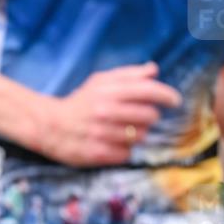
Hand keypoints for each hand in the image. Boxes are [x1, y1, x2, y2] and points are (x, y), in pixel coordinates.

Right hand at [38, 62, 180, 166]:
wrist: (48, 126)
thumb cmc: (79, 103)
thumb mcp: (99, 82)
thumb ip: (128, 75)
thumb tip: (154, 70)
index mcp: (108, 92)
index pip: (149, 91)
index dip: (167, 96)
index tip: (174, 101)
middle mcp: (106, 112)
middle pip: (150, 116)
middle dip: (150, 117)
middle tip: (141, 118)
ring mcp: (102, 134)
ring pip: (140, 136)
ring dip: (137, 134)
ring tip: (123, 131)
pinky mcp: (97, 154)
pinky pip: (127, 154)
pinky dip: (124, 149)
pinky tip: (113, 143)